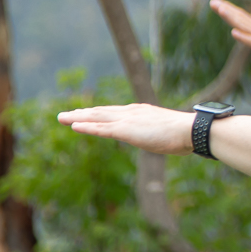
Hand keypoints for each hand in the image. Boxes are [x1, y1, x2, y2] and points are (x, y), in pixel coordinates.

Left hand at [56, 103, 192, 153]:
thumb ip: (159, 134)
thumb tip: (166, 140)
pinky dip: (87, 127)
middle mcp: (130, 113)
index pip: (113, 112)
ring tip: (61, 117)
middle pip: (100, 112)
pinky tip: (74, 127)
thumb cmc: (184, 134)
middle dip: (82, 113)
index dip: (97, 113)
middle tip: (65, 114)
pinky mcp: (125, 130)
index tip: (85, 113)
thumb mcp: (167, 133)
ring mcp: (127, 120)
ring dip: (77, 117)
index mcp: (139, 113)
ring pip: (96, 117)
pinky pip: (101, 129)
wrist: (189, 130)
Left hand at [210, 0, 250, 69]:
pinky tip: (234, 32)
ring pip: (245, 26)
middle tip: (212, 2)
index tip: (216, 3)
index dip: (229, 10)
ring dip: (232, 18)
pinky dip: (243, 37)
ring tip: (220, 9)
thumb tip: (247, 35)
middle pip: (240, 18)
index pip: (242, 16)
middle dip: (226, 10)